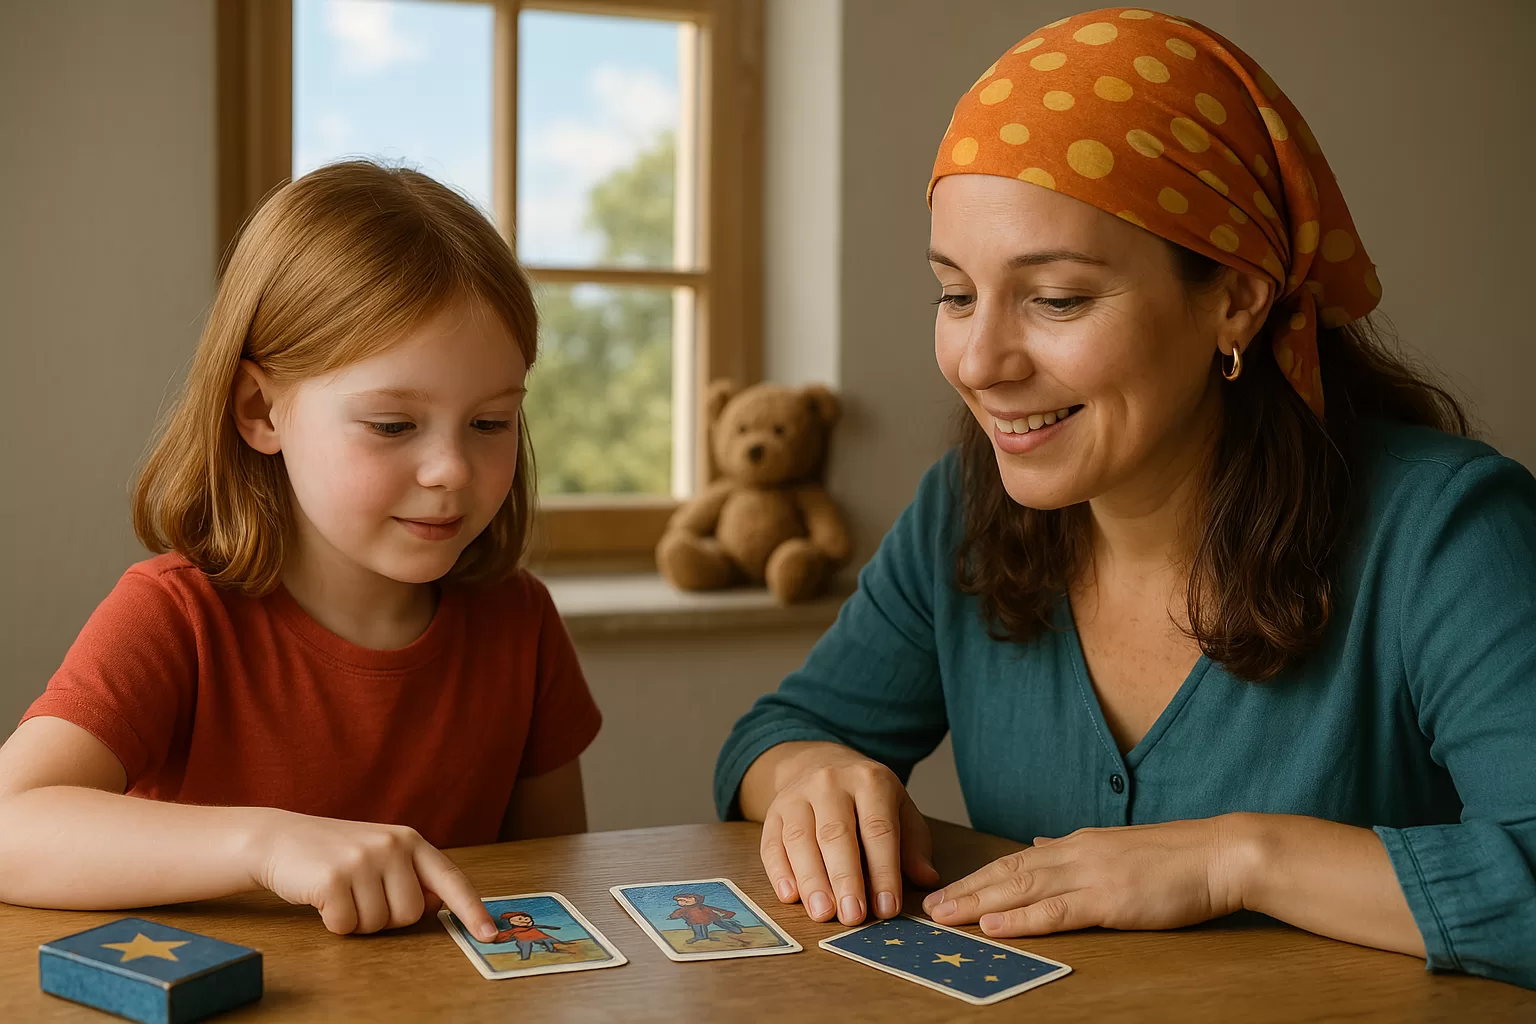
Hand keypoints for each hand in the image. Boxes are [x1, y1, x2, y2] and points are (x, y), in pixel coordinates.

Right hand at [248, 809, 497, 939]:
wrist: (279, 838)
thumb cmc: (335, 854)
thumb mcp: (381, 855)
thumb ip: (412, 876)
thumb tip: (440, 905)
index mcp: (410, 840)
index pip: (451, 879)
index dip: (472, 910)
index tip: (490, 934)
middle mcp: (393, 845)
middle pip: (411, 914)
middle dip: (385, 917)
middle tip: (360, 894)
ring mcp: (364, 859)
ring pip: (379, 924)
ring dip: (358, 920)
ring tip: (341, 892)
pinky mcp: (334, 878)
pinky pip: (346, 927)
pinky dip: (333, 922)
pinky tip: (322, 897)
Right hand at [758, 747, 939, 925]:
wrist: (819, 763)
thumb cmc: (866, 798)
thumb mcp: (899, 809)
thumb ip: (913, 844)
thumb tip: (927, 879)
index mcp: (870, 781)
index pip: (878, 829)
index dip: (883, 870)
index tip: (887, 907)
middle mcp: (830, 783)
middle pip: (836, 834)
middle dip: (845, 878)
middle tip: (852, 916)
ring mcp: (796, 796)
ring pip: (800, 839)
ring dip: (811, 880)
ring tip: (823, 913)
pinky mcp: (772, 813)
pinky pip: (772, 843)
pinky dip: (779, 872)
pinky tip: (790, 896)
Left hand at [922, 816, 1247, 936]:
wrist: (1218, 854)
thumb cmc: (1174, 858)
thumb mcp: (1114, 847)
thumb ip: (1072, 851)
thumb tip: (1037, 847)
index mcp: (1076, 844)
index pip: (1014, 861)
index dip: (977, 877)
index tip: (947, 890)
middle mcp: (1074, 854)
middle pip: (1007, 874)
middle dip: (965, 891)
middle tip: (929, 907)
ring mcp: (1090, 876)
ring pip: (1021, 890)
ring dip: (979, 903)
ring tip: (945, 916)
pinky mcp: (1109, 900)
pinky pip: (1057, 910)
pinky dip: (1021, 919)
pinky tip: (994, 925)